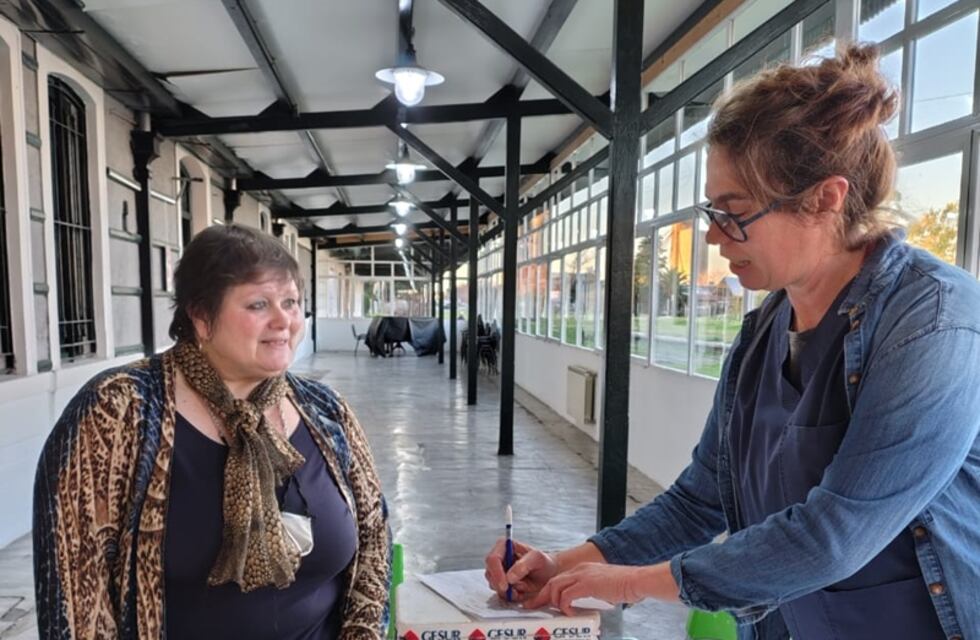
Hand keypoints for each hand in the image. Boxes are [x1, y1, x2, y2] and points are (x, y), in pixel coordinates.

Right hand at [484, 538, 558, 602]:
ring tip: (522, 588)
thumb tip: (509, 577)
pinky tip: (521, 592)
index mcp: (504, 546)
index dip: (497, 573)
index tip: (506, 585)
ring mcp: (498, 572)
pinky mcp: (501, 584)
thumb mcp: (537, 559)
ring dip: (507, 590)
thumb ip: (523, 565)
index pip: (492, 559)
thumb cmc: (544, 563)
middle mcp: (498, 558)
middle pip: (489, 573)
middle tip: (514, 591)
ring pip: (493, 584)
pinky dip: (510, 596)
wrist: (549, 575)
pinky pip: (500, 593)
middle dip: (501, 584)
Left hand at [527, 562, 678, 614]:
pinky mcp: (586, 584)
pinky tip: (571, 613)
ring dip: (552, 602)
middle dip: (540, 597)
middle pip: (552, 582)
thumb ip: (588, 593)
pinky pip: (566, 596)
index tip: (538, 602)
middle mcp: (579, 570)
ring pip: (555, 587)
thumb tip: (580, 607)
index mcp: (582, 570)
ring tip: (556, 612)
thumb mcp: (601, 588)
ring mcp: (582, 575)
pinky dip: (565, 606)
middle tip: (532, 607)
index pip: (558, 580)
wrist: (636, 581)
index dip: (546, 592)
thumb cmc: (623, 587)